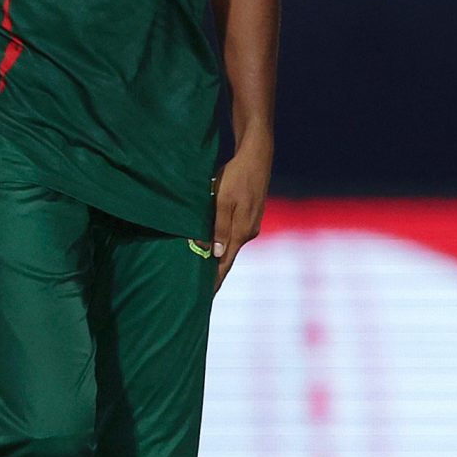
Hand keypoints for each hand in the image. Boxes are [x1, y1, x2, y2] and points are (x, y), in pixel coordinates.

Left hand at [210, 137, 271, 289]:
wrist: (257, 157)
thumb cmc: (237, 176)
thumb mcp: (223, 201)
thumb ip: (218, 227)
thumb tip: (214, 254)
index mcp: (240, 232)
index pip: (225, 264)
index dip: (215, 281)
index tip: (205, 299)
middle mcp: (248, 232)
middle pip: (228, 258)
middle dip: (214, 273)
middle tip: (199, 290)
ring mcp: (250, 225)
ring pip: (230, 245)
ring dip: (217, 256)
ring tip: (203, 270)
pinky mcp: (249, 216)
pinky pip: (233, 234)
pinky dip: (222, 242)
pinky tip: (214, 245)